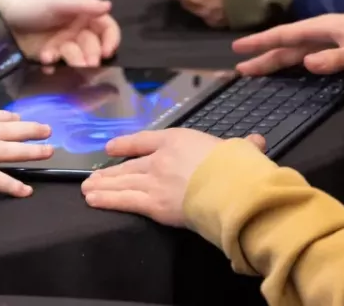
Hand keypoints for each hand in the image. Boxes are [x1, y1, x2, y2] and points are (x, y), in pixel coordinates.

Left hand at [0, 0, 121, 66]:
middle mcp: (76, 29)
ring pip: (77, 57)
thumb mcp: (57, 0)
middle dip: (90, 55)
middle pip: (94, 46)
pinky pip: (59, 66)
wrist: (0, 15)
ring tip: (54, 58)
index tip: (107, 51)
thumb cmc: (30, 4)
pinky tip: (45, 62)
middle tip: (84, 63)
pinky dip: (54, 66)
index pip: (106, 27)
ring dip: (71, 61)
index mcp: (82, 13)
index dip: (110, 39)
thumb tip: (108, 6)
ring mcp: (63, 44)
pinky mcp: (49, 56)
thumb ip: (83, 4)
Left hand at [82, 129, 265, 226]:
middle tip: (93, 176)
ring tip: (87, 189)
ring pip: (122, 182)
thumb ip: (244, 146)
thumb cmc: (238, 165)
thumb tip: (256, 142)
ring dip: (103, 185)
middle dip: (110, 171)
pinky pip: (125, 201)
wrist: (232, 186)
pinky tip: (93, 200)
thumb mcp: (240, 149)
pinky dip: (107, 200)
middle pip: (129, 165)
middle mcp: (161, 158)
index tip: (112, 148)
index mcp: (179, 139)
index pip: (146, 140)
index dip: (127, 144)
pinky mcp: (154, 204)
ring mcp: (154, 180)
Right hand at [233, 13, 343, 75]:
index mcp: (323, 27)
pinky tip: (292, 66)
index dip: (262, 41)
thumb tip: (307, 63)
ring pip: (297, 51)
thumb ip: (335, 58)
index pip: (285, 35)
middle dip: (263, 55)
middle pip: (287, 45)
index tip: (239, 48)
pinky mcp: (341, 50)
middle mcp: (324, 32)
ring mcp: (332, 41)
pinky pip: (309, 55)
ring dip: (276, 59)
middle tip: (240, 67)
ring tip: (256, 69)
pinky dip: (294, 62)